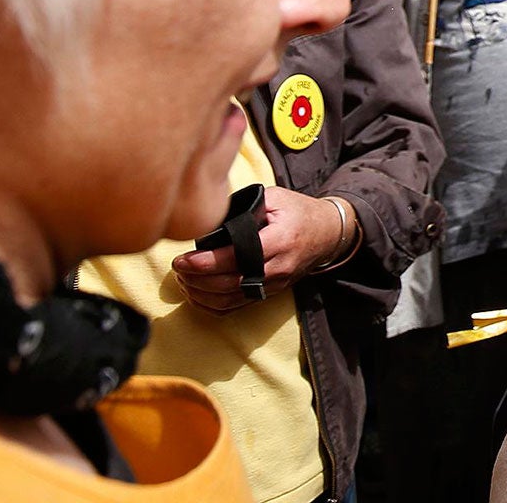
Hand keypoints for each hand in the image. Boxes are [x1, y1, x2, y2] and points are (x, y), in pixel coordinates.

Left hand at [172, 188, 349, 312]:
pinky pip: (235, 307)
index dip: (206, 262)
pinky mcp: (269, 293)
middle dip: (196, 279)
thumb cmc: (299, 212)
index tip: (183, 258)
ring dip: (200, 294)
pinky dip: (211, 305)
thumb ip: (244, 207)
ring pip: (229, 300)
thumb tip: (209, 218)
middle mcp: (278, 267)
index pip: (237, 257)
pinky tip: (196, 294)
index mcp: (281, 239)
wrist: (327, 234)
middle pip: (228, 283)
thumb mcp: (275, 198)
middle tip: (178, 267)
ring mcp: (274, 284)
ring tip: (183, 279)